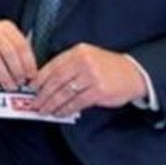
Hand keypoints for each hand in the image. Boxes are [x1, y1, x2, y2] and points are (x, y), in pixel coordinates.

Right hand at [0, 19, 36, 90]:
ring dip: (4, 76)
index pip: (21, 45)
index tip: (31, 77)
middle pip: (9, 52)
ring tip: (9, 86)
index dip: (28, 63)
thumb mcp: (8, 39)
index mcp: (6, 27)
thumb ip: (19, 53)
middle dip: (17, 70)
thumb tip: (31, 74)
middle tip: (20, 83)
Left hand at [32, 43, 146, 117]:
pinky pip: (76, 102)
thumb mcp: (88, 58)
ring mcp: (91, 76)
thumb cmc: (108, 68)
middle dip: (43, 94)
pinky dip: (66, 109)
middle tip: (35, 103)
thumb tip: (46, 82)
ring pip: (64, 93)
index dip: (40, 78)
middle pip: (56, 80)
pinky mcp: (98, 91)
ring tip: (44, 110)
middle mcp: (83, 62)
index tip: (31, 88)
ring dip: (52, 104)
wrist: (134, 73)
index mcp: (78, 52)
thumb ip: (69, 66)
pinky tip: (60, 113)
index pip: (53, 66)